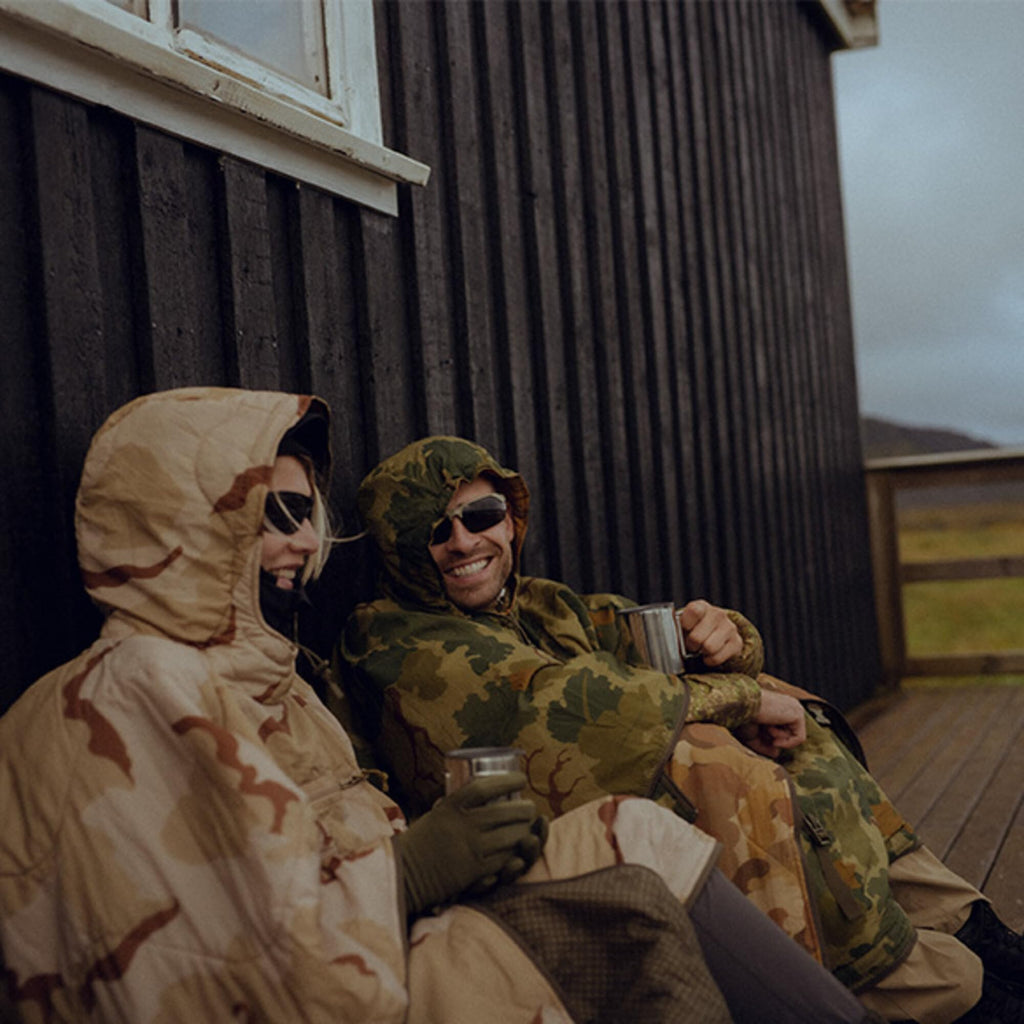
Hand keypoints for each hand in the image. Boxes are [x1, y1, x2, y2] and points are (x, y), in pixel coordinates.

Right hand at [396, 772, 547, 916]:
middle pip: (506, 811)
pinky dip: (516, 854)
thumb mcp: (437, 815)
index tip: (522, 778)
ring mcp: (470, 848)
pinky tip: (519, 850)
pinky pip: (505, 860)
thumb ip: (459, 805)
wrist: (405, 874)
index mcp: (451, 806)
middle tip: (530, 807)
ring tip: (530, 828)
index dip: (508, 780)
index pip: (485, 787)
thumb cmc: (421, 841)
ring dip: (526, 832)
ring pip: (511, 837)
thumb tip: (481, 791)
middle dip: (525, 809)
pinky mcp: (475, 871)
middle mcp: (462, 824)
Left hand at [677, 600, 742, 666]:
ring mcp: (729, 627)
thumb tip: (664, 639)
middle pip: (697, 637)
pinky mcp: (737, 642)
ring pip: (709, 648)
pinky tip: (708, 655)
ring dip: (702, 652)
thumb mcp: (685, 624)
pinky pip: (717, 657)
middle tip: (691, 645)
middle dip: (691, 645)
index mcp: (702, 606)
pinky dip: (710, 660)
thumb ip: (675, 627)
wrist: (717, 633)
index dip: (686, 624)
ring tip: (701, 649)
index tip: (685, 629)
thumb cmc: (695, 629)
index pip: (694, 611)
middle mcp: (717, 614)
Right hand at [735, 690, 806, 757]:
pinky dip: (785, 742)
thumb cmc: (745, 716)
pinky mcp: (798, 715)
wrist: (744, 705)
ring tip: (767, 727)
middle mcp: (791, 705)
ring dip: (778, 737)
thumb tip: (776, 753)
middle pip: (791, 732)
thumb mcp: (753, 735)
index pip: (785, 728)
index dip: (773, 737)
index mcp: (781, 705)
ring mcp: (796, 709)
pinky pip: (799, 738)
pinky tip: (773, 732)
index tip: (762, 736)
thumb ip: (765, 745)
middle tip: (764, 733)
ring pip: (795, 735)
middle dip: (776, 737)